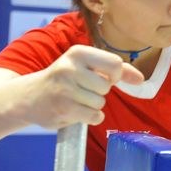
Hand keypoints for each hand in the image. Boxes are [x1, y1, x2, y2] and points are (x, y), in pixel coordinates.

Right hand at [21, 45, 144, 128]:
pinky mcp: (63, 109)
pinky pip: (94, 116)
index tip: (103, 78)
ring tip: (76, 99)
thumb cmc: (65, 79)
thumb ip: (117, 71)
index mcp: (78, 53)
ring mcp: (65, 89)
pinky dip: (90, 117)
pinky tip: (75, 110)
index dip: (114, 75)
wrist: (29, 97)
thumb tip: (141, 79)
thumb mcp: (87, 67)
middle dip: (100, 92)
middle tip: (82, 89)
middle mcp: (70, 68)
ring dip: (93, 105)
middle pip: (107, 86)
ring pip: (100, 103)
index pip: (115, 64)